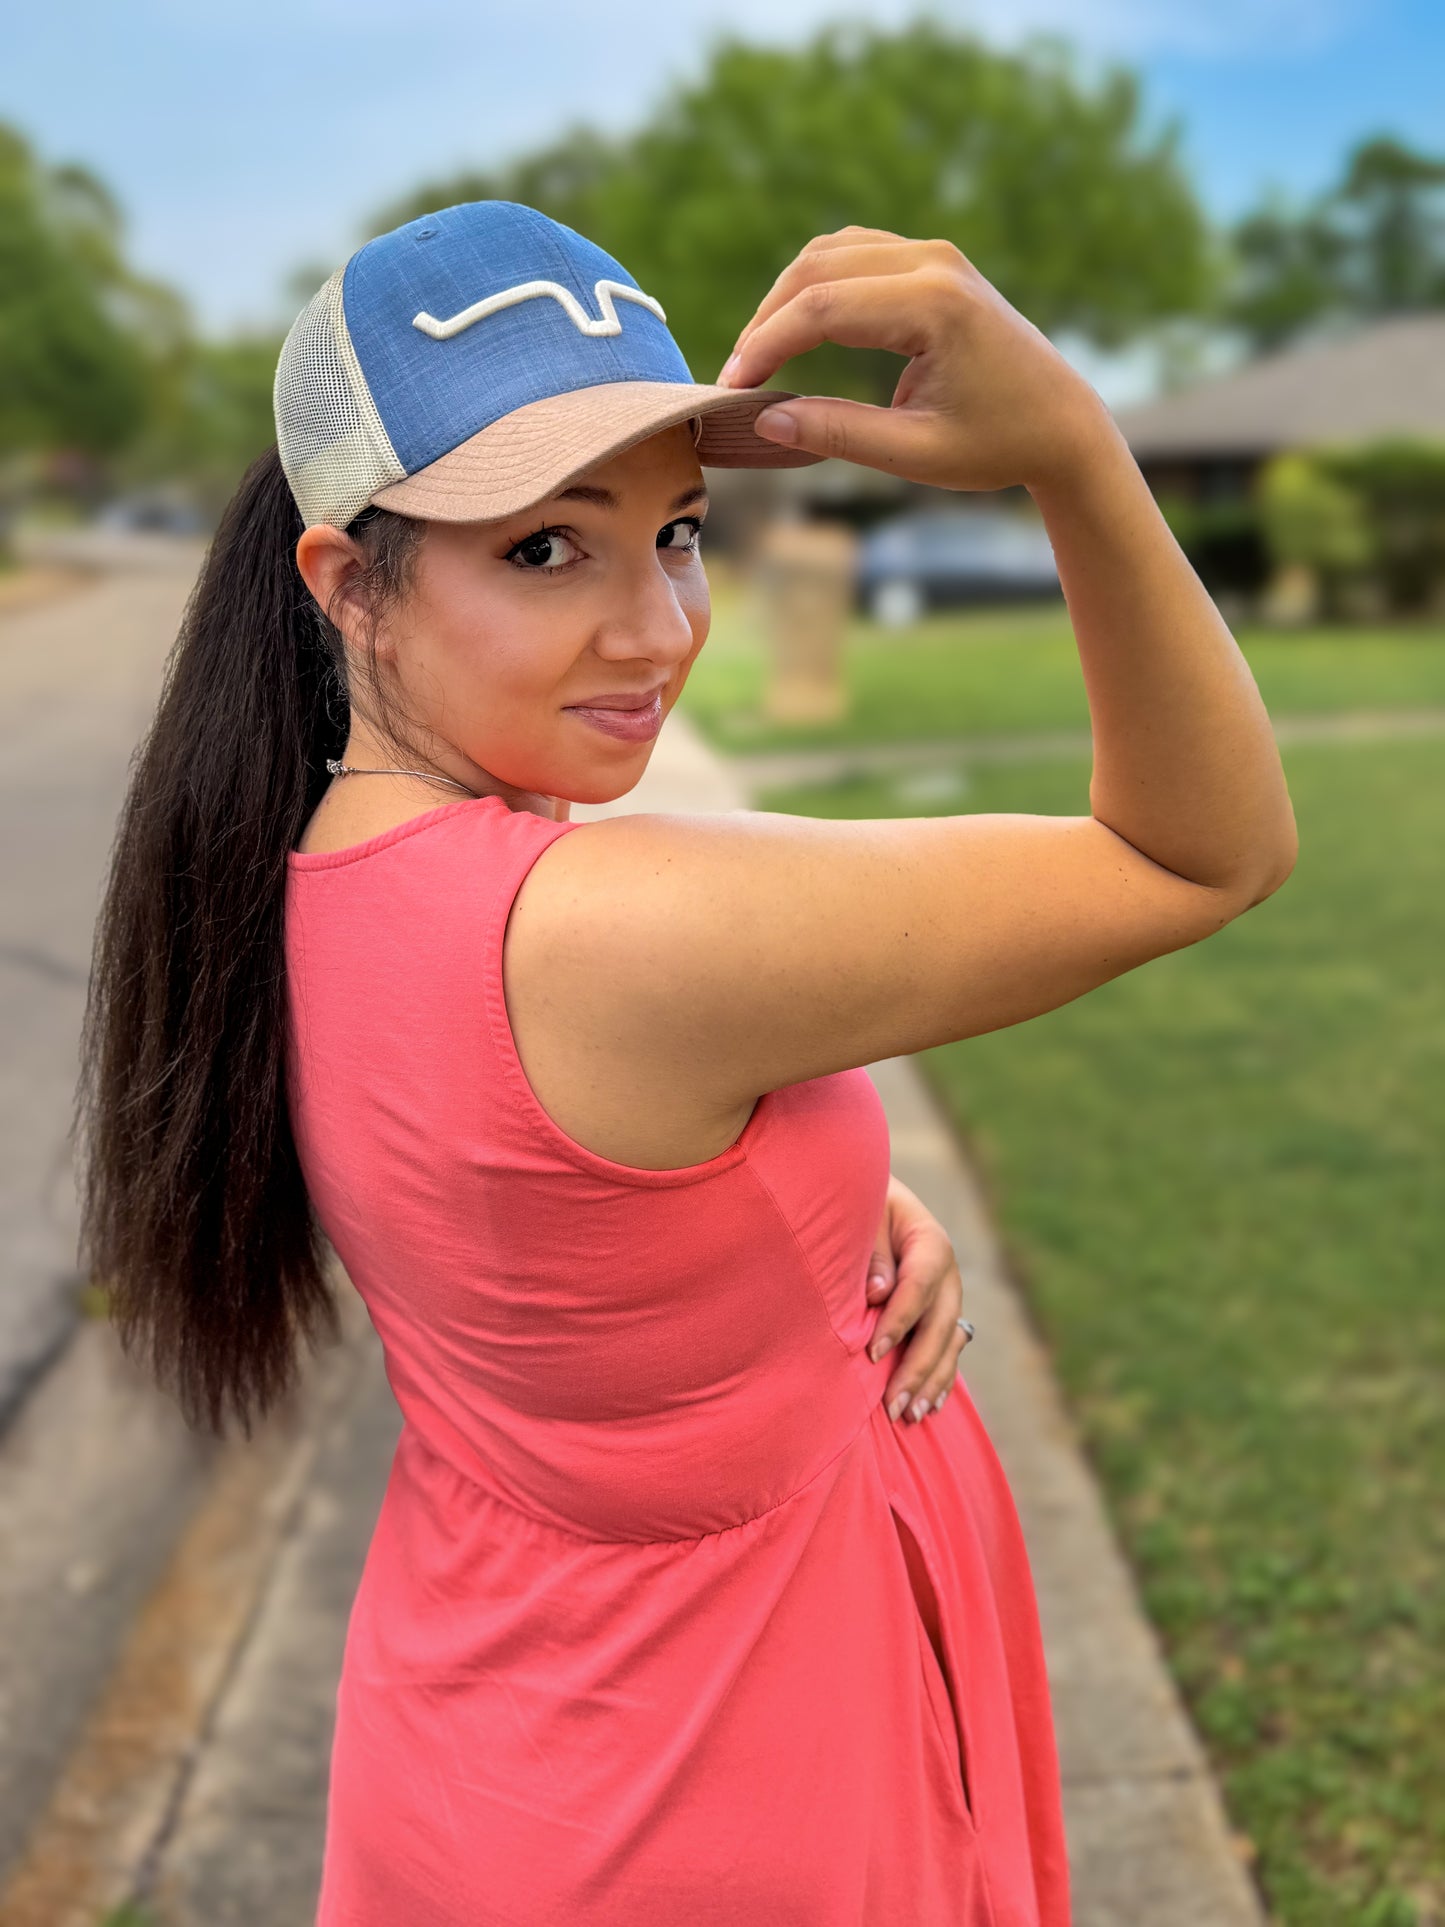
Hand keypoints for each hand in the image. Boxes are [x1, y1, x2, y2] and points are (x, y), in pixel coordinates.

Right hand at [714, 225, 1112, 495]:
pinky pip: (854, 256)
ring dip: (786, 300)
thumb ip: (838, 433)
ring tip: (759, 357)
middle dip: (766, 322)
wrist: (1063, 424)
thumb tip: (766, 420)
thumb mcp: (915, 453)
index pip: (822, 309)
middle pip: (816, 269)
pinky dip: (816, 287)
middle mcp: (934, 263)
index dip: (766, 347)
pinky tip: (797, 330)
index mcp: (934, 306)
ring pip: (829, 254)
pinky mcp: (932, 262)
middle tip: (736, 378)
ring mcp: (934, 255)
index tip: (732, 389)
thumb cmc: (997, 445)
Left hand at [865, 1172, 973, 1424]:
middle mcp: (948, 1274)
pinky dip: (939, 1379)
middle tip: (893, 1405)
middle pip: (939, 1325)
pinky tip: (927, 1406)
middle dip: (916, 1368)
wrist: (876, 1204)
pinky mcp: (942, 1315)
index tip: (872, 1354)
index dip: (898, 1321)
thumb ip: (871, 1253)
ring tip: (909, 1416)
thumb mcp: (863, 1218)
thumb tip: (879, 1292)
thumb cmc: (861, 1209)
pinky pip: (947, 1351)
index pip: (918, 1286)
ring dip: (930, 1382)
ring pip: (948, 1345)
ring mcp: (949, 1297)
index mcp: (930, 1242)